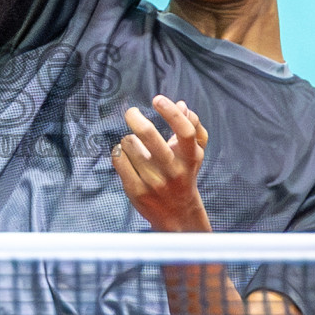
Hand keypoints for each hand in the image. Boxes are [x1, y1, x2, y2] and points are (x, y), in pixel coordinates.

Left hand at [112, 95, 210, 231]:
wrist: (177, 214)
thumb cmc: (184, 174)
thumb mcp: (195, 153)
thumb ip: (193, 126)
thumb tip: (181, 104)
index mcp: (190, 157)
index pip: (184, 130)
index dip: (171, 112)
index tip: (157, 99)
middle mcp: (173, 170)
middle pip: (150, 135)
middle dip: (135, 117)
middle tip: (131, 112)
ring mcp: (153, 182)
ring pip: (129, 144)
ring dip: (129, 140)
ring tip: (136, 147)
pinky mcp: (136, 190)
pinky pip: (118, 159)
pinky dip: (119, 152)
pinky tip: (126, 156)